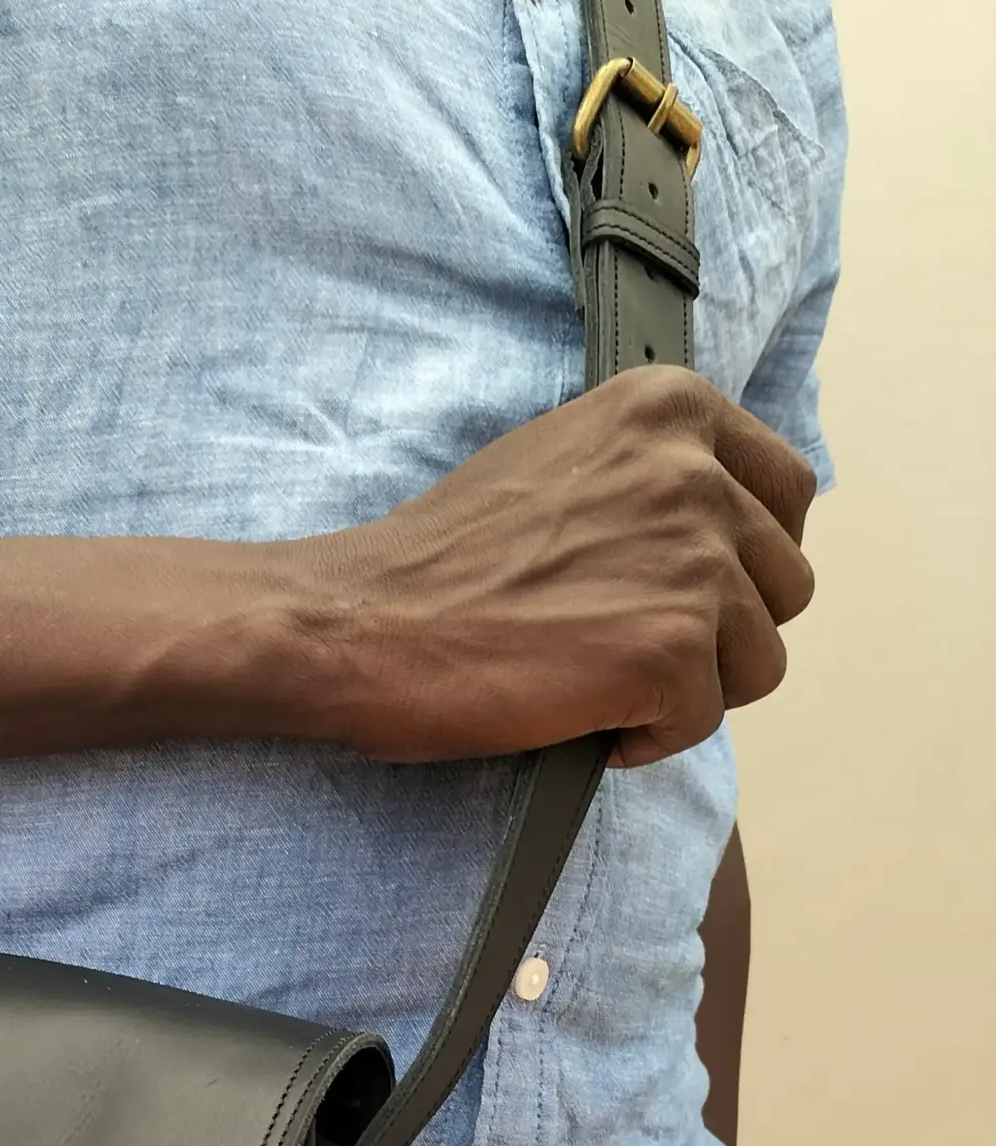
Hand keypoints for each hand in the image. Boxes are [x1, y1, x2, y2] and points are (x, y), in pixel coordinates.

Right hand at [281, 366, 817, 766]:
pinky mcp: (671, 648)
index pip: (789, 490)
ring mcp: (692, 559)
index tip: (689, 592)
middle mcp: (696, 471)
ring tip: (603, 684)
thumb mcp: (563, 462)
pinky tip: (582, 718)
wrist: (357, 623)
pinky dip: (646, 738)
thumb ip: (651, 475)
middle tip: (635, 651)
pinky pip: (703, 719)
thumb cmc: (441, 561)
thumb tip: (723, 532)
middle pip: (787, 583)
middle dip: (724, 632)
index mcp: (671, 407)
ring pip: (760, 659)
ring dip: (690, 689)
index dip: (747, 559)